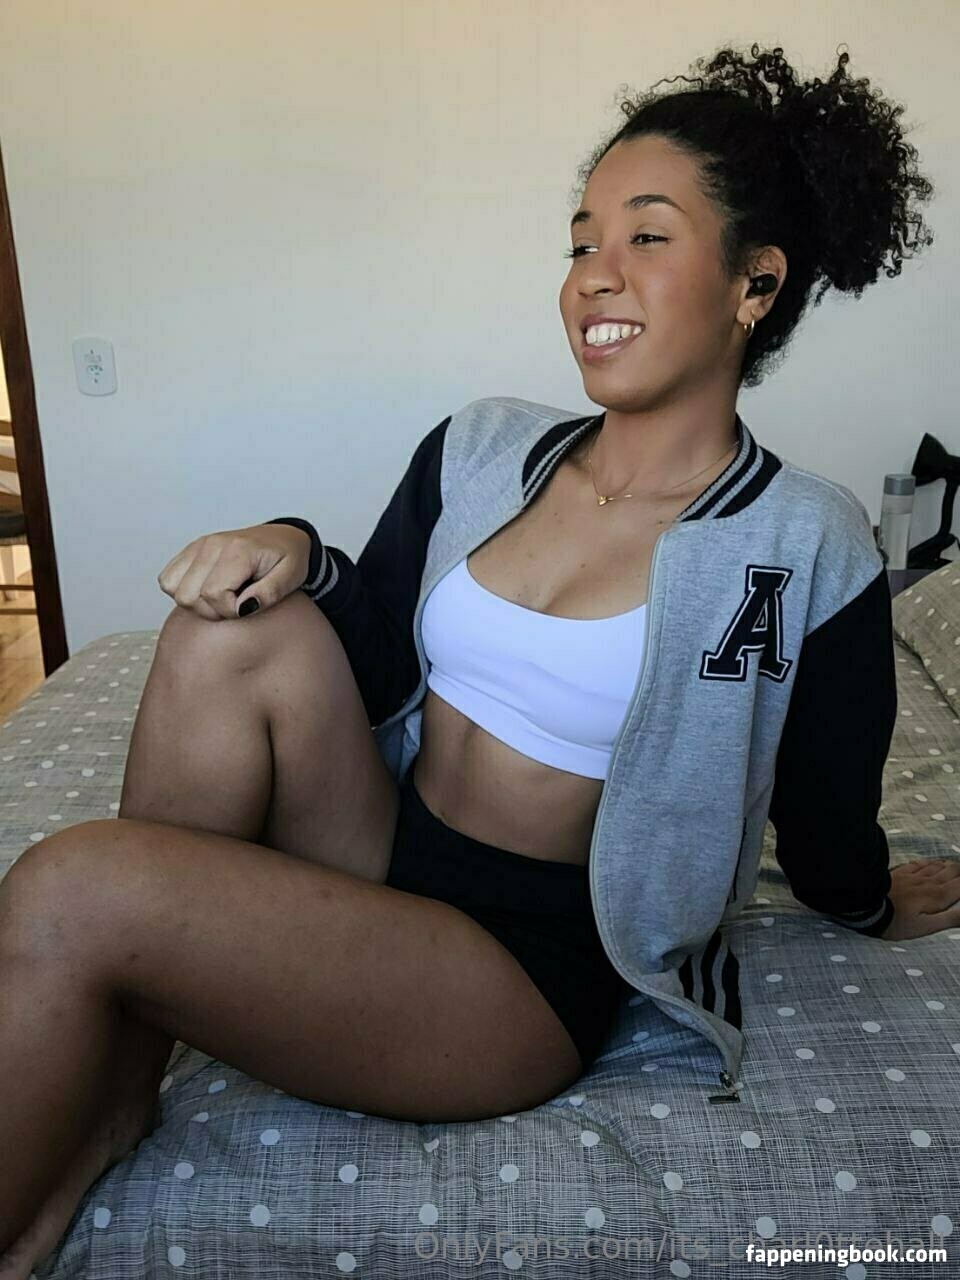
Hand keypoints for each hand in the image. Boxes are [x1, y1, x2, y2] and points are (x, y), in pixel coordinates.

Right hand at [157, 523, 311, 620]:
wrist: (284, 538)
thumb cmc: (289, 559)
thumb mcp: (291, 577)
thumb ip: (269, 594)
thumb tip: (242, 608)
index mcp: (237, 549)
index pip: (213, 594)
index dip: (230, 611)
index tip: (249, 606)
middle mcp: (211, 544)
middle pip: (188, 596)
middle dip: (212, 610)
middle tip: (236, 604)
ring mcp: (197, 546)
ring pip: (173, 589)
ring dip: (196, 603)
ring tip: (223, 598)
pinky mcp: (189, 552)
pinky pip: (167, 580)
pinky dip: (183, 591)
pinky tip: (208, 591)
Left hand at [880, 858, 959, 940]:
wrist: (867, 907)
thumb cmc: (896, 921)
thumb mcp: (927, 927)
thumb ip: (951, 919)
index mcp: (936, 896)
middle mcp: (928, 882)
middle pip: (952, 871)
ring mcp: (913, 876)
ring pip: (937, 865)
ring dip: (948, 865)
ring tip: (955, 866)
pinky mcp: (900, 873)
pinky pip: (919, 863)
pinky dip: (929, 862)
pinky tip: (930, 862)